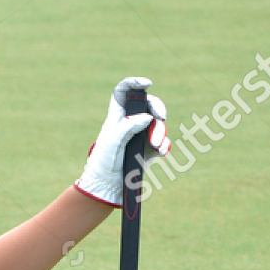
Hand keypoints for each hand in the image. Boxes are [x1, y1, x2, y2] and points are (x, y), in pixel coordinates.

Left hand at [74, 76, 170, 206]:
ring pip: (158, 124)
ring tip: (155, 146)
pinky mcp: (149, 149)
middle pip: (148, 105)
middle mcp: (130, 122)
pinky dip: (164, 145)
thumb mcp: (112, 141)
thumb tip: (147, 117)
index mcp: (117, 115)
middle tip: (161, 116)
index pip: (124, 92)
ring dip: (160, 132)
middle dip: (158, 108)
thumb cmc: (105, 161)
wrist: (108, 186)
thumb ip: (128, 126)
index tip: (147, 84)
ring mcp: (141, 135)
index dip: (135, 83)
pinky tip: (161, 152)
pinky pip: (163, 141)